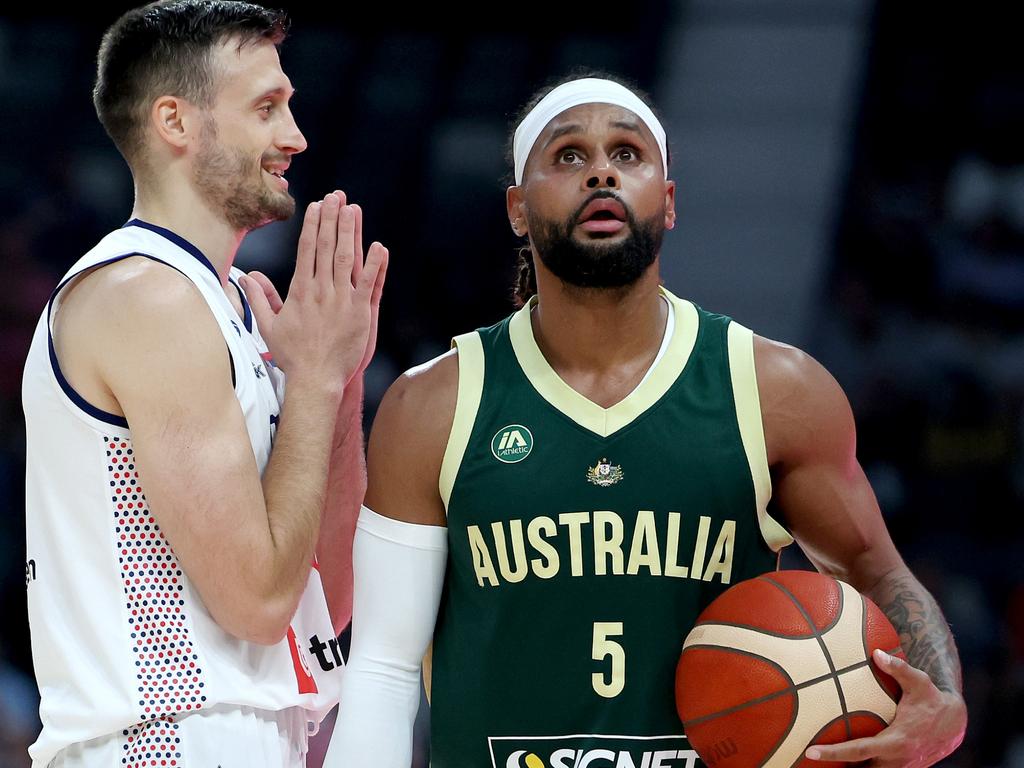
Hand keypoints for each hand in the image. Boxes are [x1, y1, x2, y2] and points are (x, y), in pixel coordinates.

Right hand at [241, 190, 387, 391]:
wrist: (315, 379)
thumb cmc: (293, 356)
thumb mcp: (268, 326)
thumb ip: (259, 299)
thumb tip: (247, 278)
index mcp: (300, 291)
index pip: (307, 250)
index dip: (313, 225)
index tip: (317, 206)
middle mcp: (320, 291)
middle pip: (327, 247)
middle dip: (332, 219)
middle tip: (337, 196)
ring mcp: (341, 300)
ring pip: (346, 258)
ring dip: (350, 232)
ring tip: (353, 209)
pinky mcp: (360, 313)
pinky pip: (369, 283)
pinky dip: (375, 264)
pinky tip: (379, 246)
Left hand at [805, 649, 966, 767]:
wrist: (955, 723)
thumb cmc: (933, 700)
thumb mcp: (919, 682)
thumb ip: (898, 668)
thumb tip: (877, 653)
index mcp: (896, 741)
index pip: (859, 751)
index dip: (834, 752)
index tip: (811, 751)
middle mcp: (897, 759)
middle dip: (839, 767)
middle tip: (813, 756)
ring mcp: (902, 767)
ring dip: (852, 767)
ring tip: (825, 759)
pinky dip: (865, 765)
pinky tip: (848, 758)